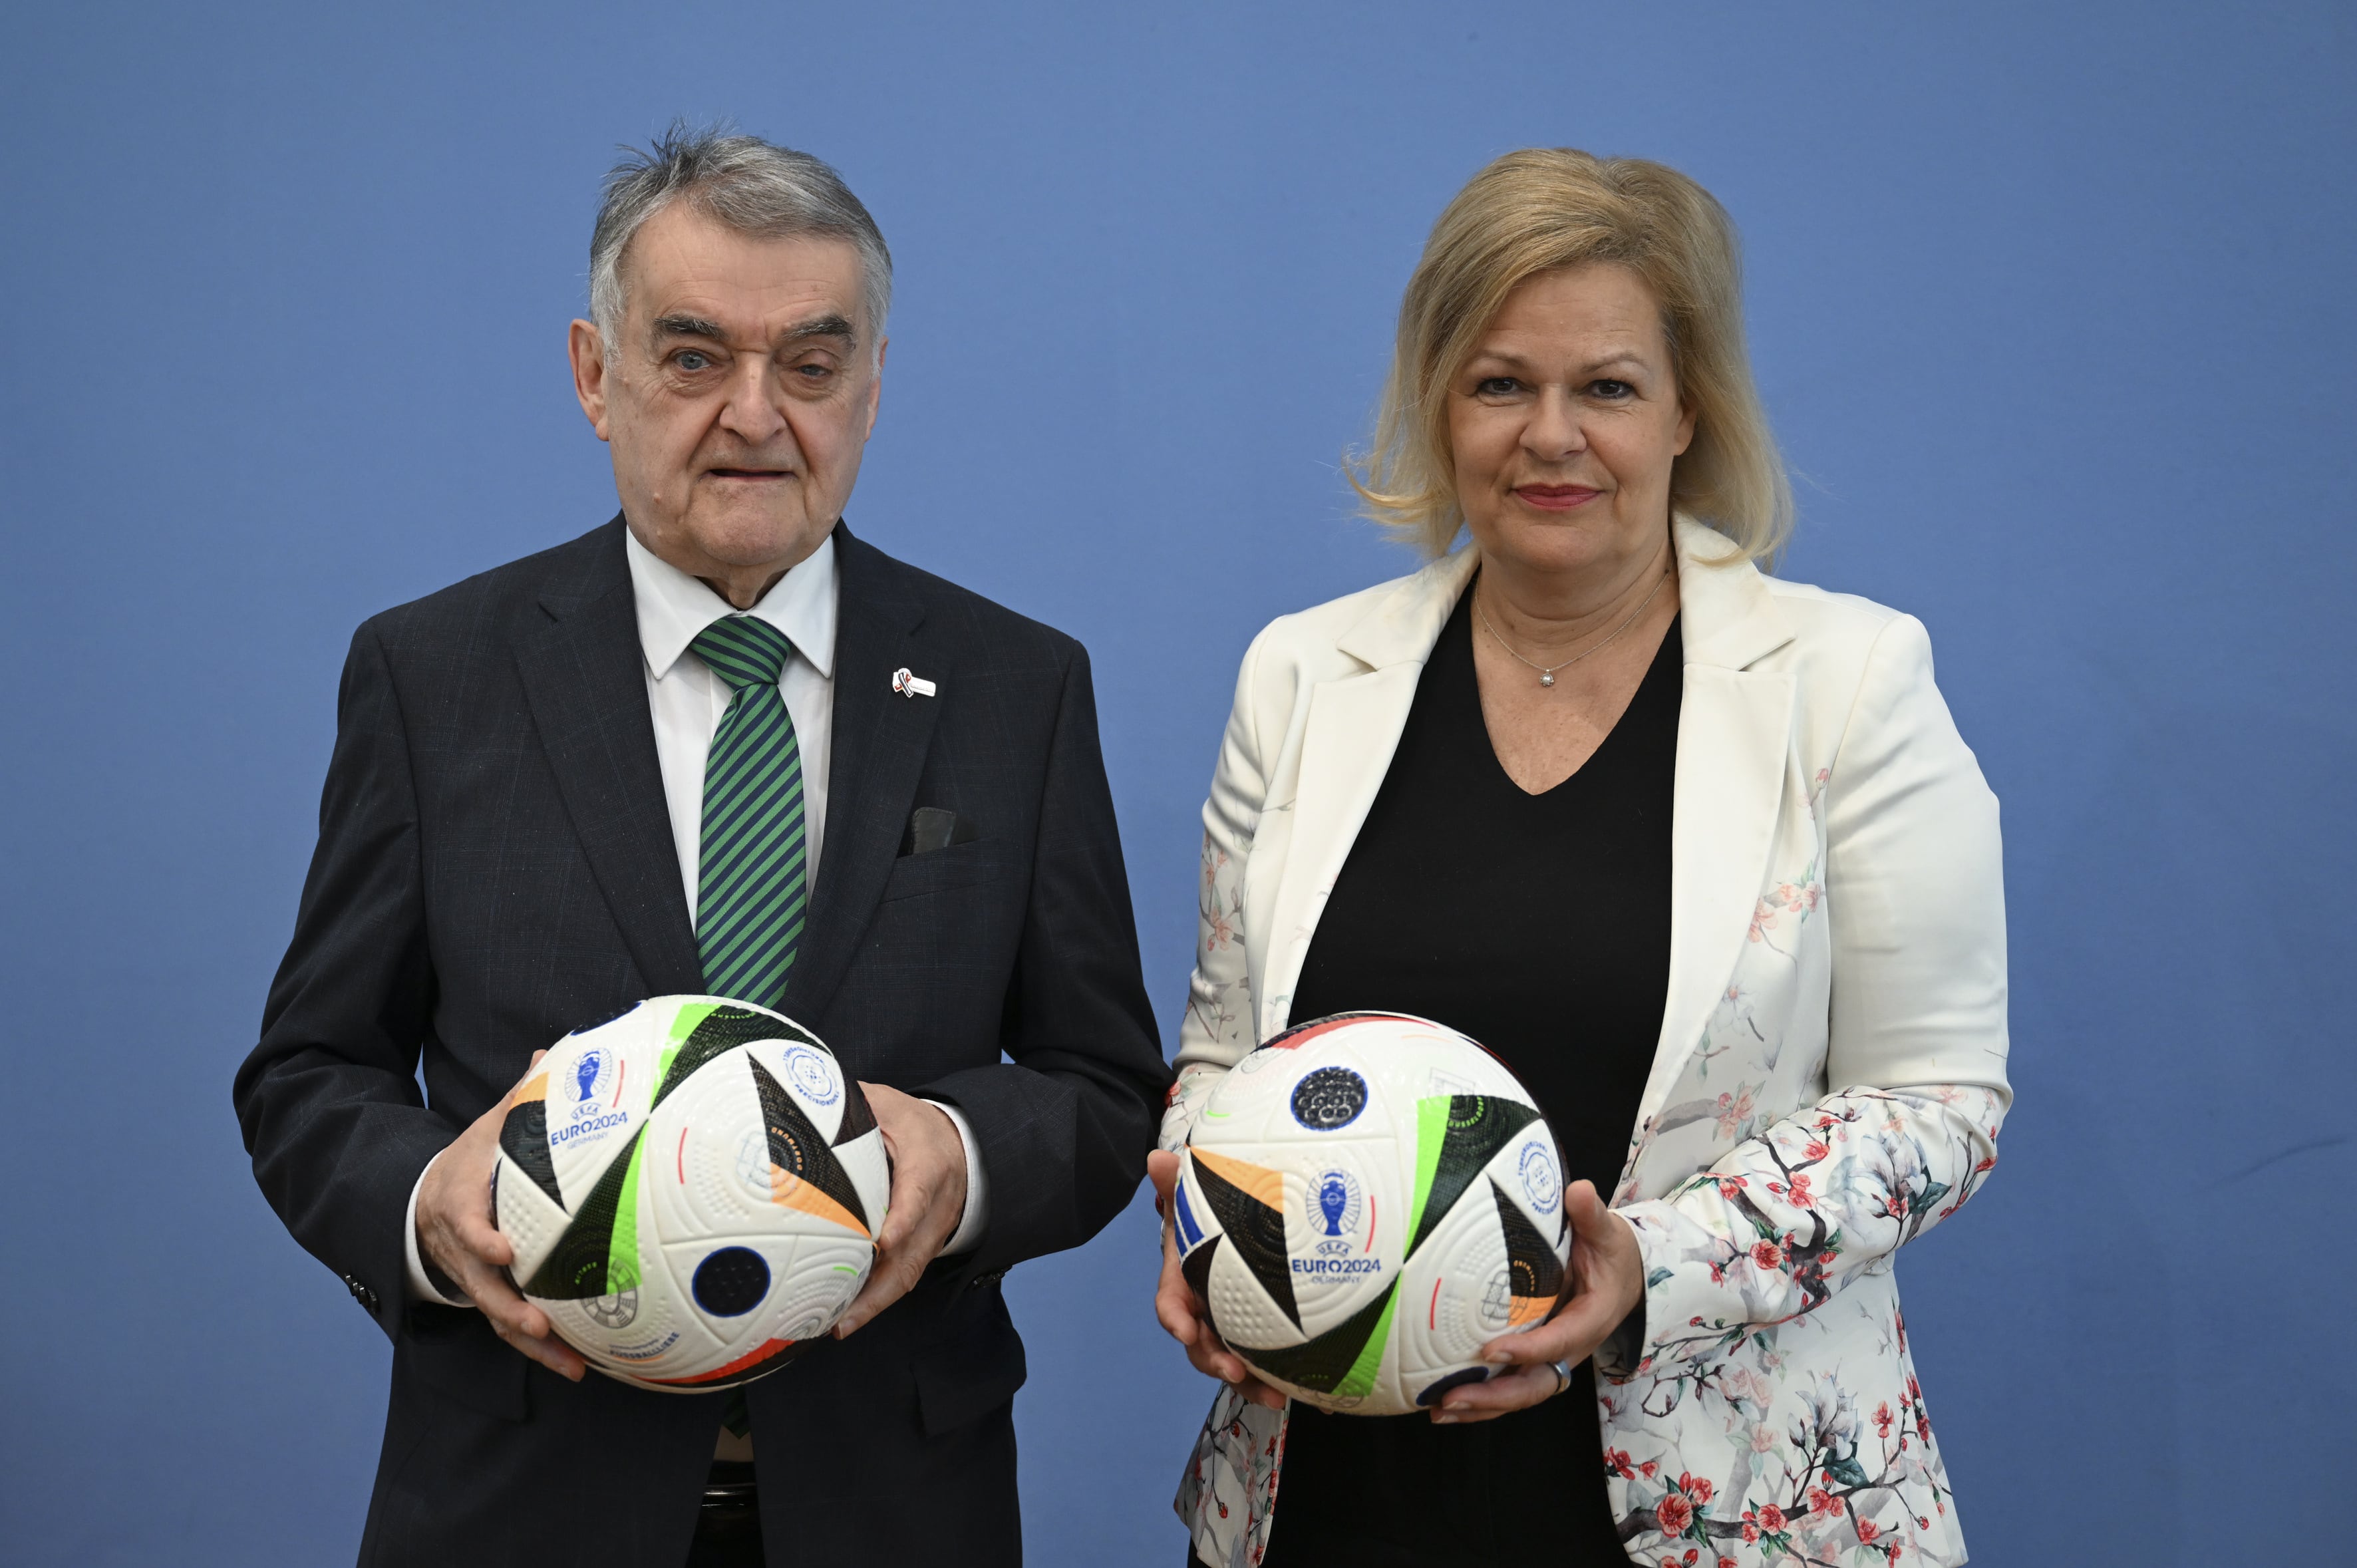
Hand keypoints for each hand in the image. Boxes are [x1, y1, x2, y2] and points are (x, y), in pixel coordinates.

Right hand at [415, 1049, 585, 1380]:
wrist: (425, 1197)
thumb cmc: (471, 1158)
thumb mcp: (489, 1125)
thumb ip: (521, 1096)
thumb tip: (552, 1053)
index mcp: (458, 1201)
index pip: (464, 1223)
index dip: (479, 1238)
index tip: (502, 1249)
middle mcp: (461, 1247)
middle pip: (479, 1284)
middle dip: (507, 1307)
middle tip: (538, 1323)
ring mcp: (472, 1277)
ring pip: (496, 1315)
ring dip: (531, 1343)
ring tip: (571, 1364)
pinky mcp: (489, 1295)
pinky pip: (510, 1326)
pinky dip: (540, 1348)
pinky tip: (578, 1365)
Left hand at [833, 1084, 967, 1336]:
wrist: (960, 1145)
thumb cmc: (914, 1124)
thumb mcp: (888, 1105)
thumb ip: (853, 1106)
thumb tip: (803, 1100)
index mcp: (929, 1165)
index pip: (919, 1194)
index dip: (904, 1219)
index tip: (882, 1241)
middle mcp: (937, 1207)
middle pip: (914, 1253)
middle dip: (881, 1288)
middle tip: (845, 1314)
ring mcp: (933, 1232)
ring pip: (909, 1273)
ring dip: (875, 1303)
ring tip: (838, 1326)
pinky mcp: (923, 1247)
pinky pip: (902, 1277)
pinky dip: (876, 1299)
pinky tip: (845, 1315)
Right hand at [1147, 1150, 1284, 1409]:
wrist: (1238, 1232)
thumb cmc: (1213, 1218)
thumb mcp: (1195, 1200)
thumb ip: (1177, 1184)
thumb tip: (1156, 1159)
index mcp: (1184, 1280)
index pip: (1171, 1303)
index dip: (1175, 1318)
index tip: (1184, 1329)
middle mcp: (1203, 1311)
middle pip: (1200, 1344)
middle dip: (1215, 1363)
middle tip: (1236, 1374)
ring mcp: (1230, 1326)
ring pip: (1232, 1361)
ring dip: (1251, 1383)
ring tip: (1276, 1396)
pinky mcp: (1257, 1336)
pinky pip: (1264, 1361)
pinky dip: (1281, 1379)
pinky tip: (1308, 1394)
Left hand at [1430, 1179, 1642, 1423]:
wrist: (1624, 1274)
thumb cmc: (1612, 1253)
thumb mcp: (1608, 1232)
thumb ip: (1592, 1215)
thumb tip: (1577, 1191)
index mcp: (1591, 1320)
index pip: (1559, 1341)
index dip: (1527, 1350)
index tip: (1490, 1348)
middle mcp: (1570, 1348)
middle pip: (1535, 1385)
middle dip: (1494, 1396)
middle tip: (1451, 1398)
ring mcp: (1551, 1358)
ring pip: (1519, 1393)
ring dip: (1481, 1406)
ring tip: (1439, 1410)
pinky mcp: (1535, 1359)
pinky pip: (1509, 1385)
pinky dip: (1481, 1398)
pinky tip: (1443, 1403)